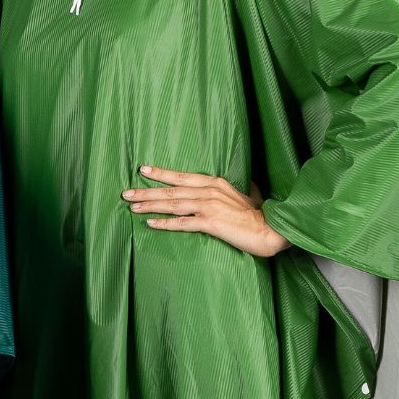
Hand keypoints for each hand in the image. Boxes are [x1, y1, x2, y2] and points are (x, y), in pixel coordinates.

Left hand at [121, 166, 290, 257]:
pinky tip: (150, 223)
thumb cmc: (261, 215)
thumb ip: (244, 189)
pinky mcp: (210, 223)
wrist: (272, 228)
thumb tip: (248, 183)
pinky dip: (165, 223)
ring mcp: (209, 206)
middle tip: (126, 192)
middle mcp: (209, 191)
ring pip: (173, 204)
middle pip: (172, 190)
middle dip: (147, 191)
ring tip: (132, 206)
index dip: (162, 173)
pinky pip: (182, 223)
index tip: (143, 170)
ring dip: (150, 205)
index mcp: (216, 183)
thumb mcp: (250, 195)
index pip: (183, 176)